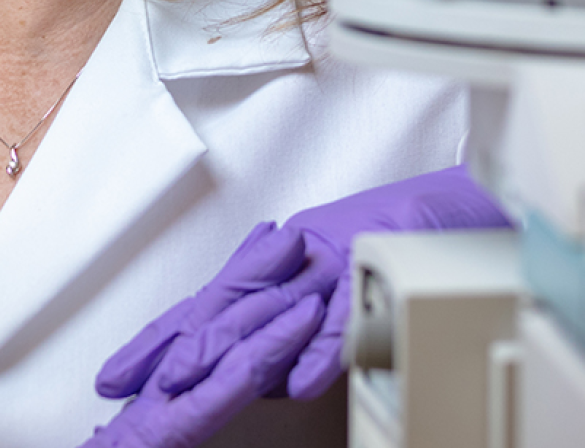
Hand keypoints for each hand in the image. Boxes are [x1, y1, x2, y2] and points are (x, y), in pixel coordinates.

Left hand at [93, 166, 508, 431]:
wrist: (464, 200)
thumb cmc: (404, 232)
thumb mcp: (340, 277)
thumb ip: (301, 318)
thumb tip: (271, 370)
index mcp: (285, 262)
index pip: (214, 301)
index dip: (164, 336)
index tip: (119, 373)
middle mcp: (302, 259)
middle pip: (233, 305)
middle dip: (184, 348)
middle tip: (141, 385)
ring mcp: (340, 263)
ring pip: (278, 307)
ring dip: (234, 348)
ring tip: (190, 381)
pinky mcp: (382, 264)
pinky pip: (350, 315)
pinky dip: (325, 346)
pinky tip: (299, 378)